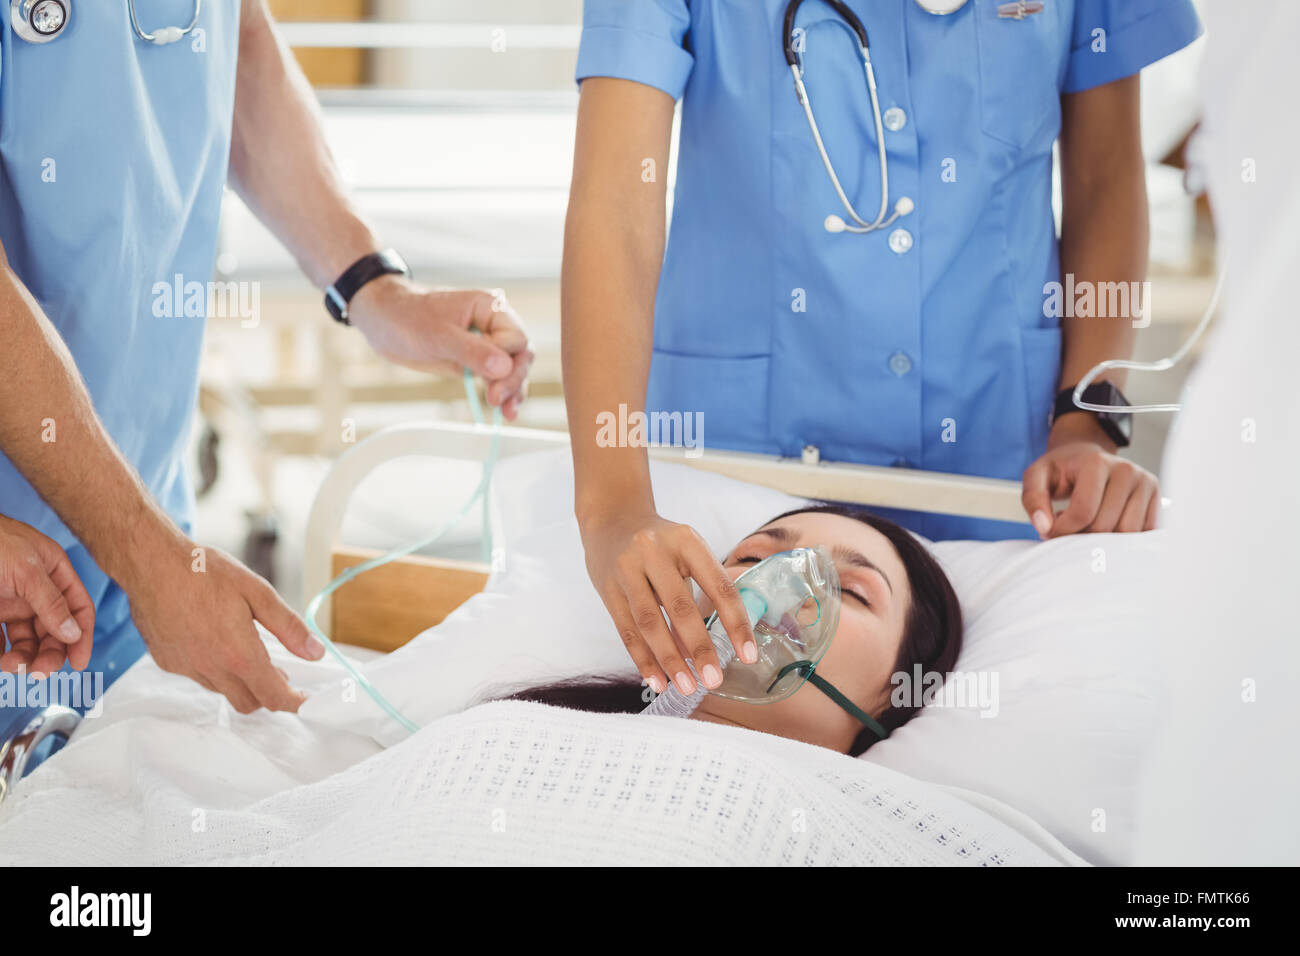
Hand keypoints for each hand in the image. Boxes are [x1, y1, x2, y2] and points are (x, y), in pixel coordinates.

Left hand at [0, 515, 94, 677]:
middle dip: (50, 652)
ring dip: (24, 656)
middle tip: (40, 671)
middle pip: (54, 630)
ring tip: (12, 665)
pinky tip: (0, 658)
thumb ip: (51, 602)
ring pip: (27, 639)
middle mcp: (36, 591)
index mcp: (54, 573)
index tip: (77, 663)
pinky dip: (1, 653)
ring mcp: (12, 602)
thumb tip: (73, 633)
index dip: (82, 636)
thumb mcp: (27, 570)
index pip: (78, 608)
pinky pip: (1, 640)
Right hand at [125, 535, 324, 713]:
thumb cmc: (204, 572)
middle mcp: (211, 668)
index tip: (306, 700)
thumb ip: (288, 627)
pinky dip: (214, 669)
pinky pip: (198, 676)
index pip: (273, 697)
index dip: (294, 703)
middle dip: (268, 694)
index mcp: (238, 654)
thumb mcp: (258, 592)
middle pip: (248, 702)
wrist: (151, 563)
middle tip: (281, 673)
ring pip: (222, 691)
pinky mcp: (167, 661)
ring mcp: (185, 667)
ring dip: (240, 681)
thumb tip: (316, 653)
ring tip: (248, 652)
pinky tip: (215, 641)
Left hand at [348, 276, 533, 420]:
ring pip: (512, 371)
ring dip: (512, 392)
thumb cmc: (407, 317)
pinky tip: (503, 411)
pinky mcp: (476, 362)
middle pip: (520, 356)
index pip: (516, 338)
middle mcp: (494, 326)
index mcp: (490, 308)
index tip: (491, 377)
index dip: (508, 360)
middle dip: (513, 380)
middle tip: (498, 401)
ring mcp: (486, 345)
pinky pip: (496, 379)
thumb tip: (504, 368)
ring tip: (508, 414)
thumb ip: (472, 351)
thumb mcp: (438, 335)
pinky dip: (500, 394)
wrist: (383, 321)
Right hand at [580, 507, 757, 696]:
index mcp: (687, 541)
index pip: (719, 585)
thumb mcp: (686, 551)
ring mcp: (627, 569)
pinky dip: (643, 659)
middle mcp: (655, 551)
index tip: (748, 656)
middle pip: (681, 607)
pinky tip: (657, 681)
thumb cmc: (660, 544)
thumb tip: (716, 645)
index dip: (736, 623)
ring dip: (670, 659)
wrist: (612, 519)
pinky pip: (626, 630)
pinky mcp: (606, 588)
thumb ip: (701, 590)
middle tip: (714, 680)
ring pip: (649, 622)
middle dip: (700, 648)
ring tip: (687, 686)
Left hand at [1022, 416, 1158, 537]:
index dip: (1063, 530)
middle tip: (1068, 530)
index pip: (1083, 511)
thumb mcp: (1036, 477)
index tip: (1050, 530)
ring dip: (1102, 540)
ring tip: (1085, 526)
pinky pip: (1141, 533)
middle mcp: (1127, 471)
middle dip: (1080, 536)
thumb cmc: (1061, 469)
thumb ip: (1033, 500)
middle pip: (1105, 525)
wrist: (1088, 457)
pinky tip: (1105, 527)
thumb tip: (1045, 527)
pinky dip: (1121, 539)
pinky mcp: (1157, 499)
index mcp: (1098, 462)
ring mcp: (1146, 484)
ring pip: (1126, 533)